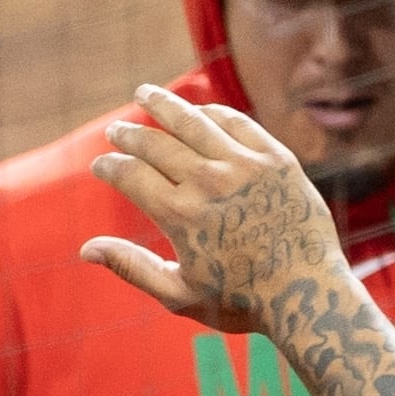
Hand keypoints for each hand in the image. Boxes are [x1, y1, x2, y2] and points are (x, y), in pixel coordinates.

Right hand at [82, 84, 342, 336]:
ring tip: (145, 93)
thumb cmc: (242, 302)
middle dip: (128, 133)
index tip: (101, 164)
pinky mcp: (276, 158)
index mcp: (180, 216)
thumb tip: (85, 249)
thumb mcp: (180, 295)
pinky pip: (237, 123)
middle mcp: (208, 182)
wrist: (309, 295)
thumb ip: (132, 267)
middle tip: (116, 129)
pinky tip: (199, 110)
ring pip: (193, 120)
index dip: (109, 166)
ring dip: (163, 104)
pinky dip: (212, 112)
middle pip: (155, 142)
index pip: (130, 174)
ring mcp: (244, 166)